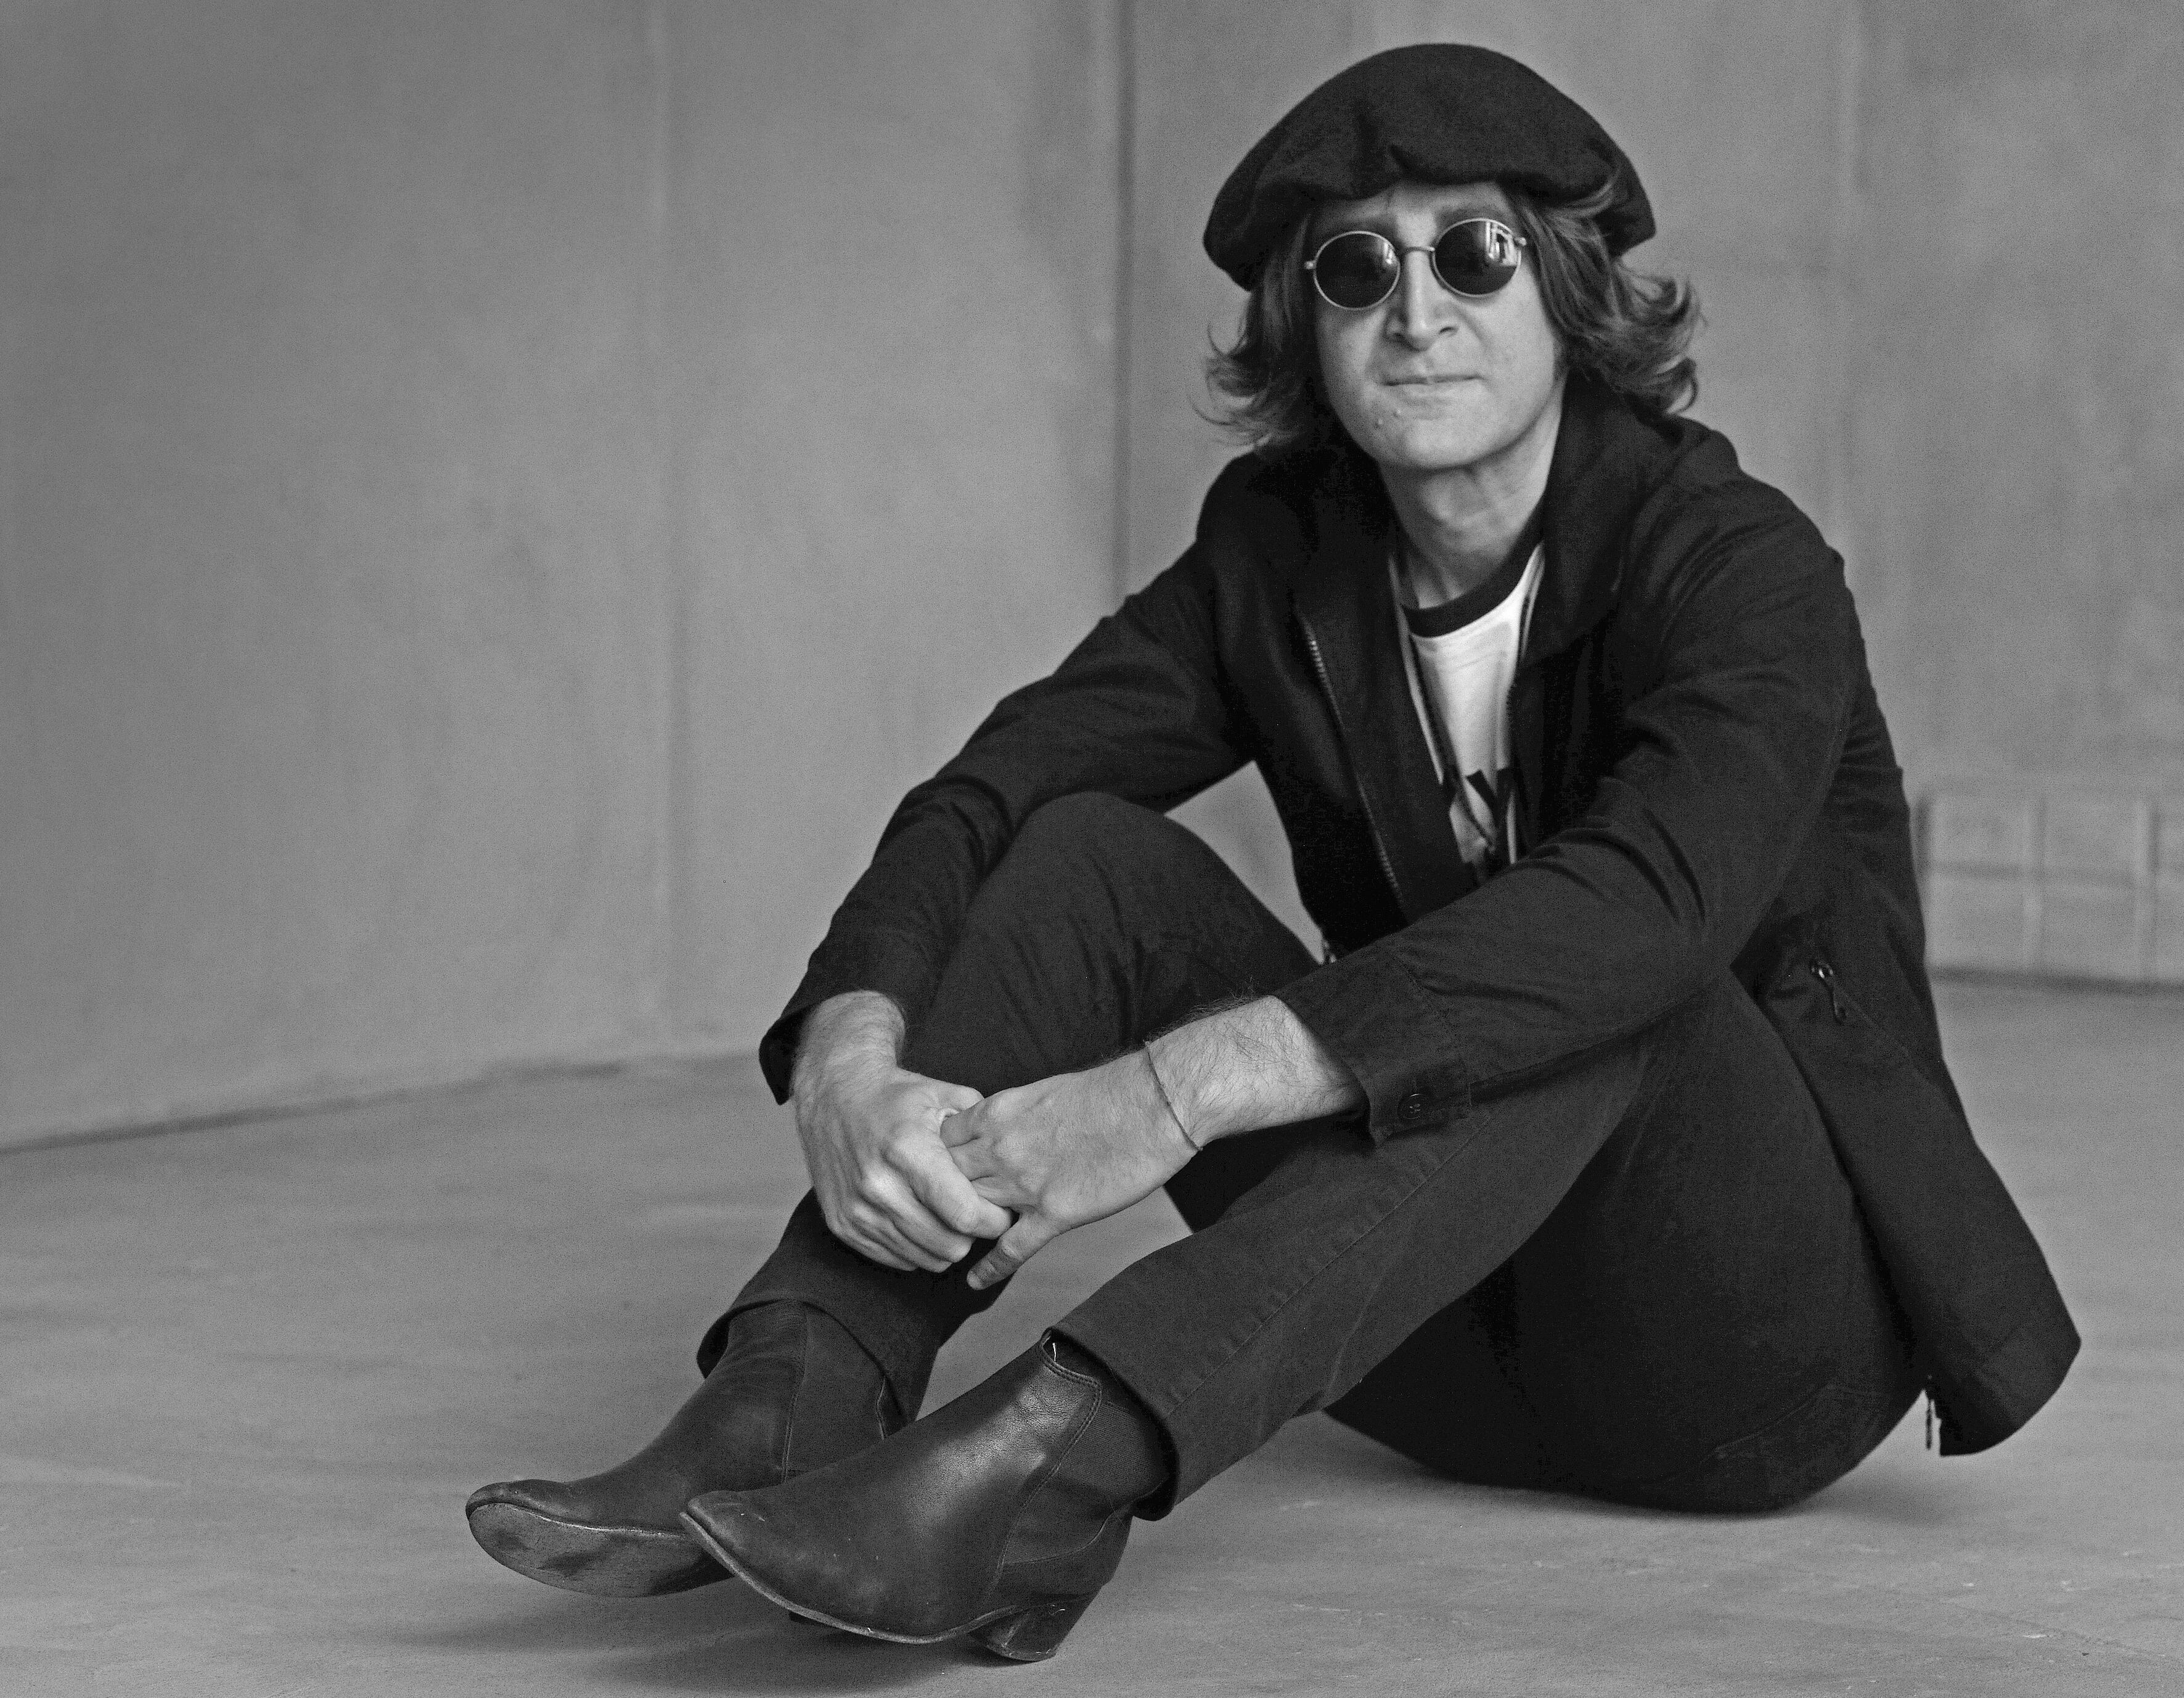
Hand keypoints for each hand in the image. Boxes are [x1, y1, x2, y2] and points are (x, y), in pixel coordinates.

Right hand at [791, 995, 1013, 1272]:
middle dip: (973, 1235)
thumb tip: (1013, 1170)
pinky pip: (896, 1260)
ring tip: (948, 1215)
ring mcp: (857, 1210)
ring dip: (945, 1243)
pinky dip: (915, 1247)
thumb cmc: (896, 1097)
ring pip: (924, 1259)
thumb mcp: (944, 1096)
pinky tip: (920, 1219)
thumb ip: (983, 1131)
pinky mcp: (843, 1226)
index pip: (965, 1214)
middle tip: (976, 1213)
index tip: (1002, 1210)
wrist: (833, 1096)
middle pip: (949, 1245)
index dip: (994, 1220)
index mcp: (908, 1150)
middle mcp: (879, 1185)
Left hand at [941, 1050, 1197, 1289]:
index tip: (937, 1170)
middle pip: (945, 1180)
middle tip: (938, 1209)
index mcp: (996, 1113)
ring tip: (954, 1242)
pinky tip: (976, 1281)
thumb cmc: (1106, 1092)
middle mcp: (1000, 1149)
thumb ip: (1011, 1116)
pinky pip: (1011, 1249)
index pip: (941, 1142)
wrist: (1151, 1105)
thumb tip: (999, 1130)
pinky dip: (991, 1268)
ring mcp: (1024, 1184)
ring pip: (971, 1214)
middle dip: (938, 1195)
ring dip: (963, 1227)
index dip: (935, 1158)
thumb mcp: (1041, 1091)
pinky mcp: (1055, 1213)